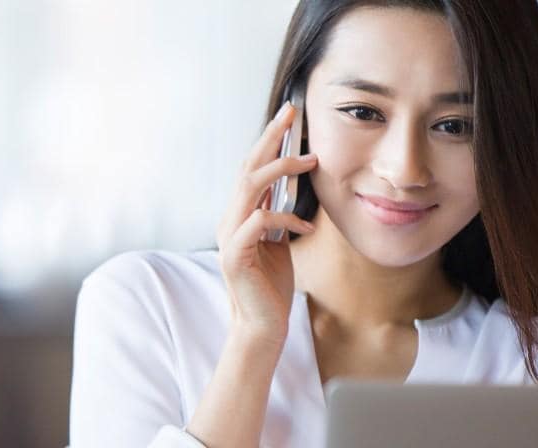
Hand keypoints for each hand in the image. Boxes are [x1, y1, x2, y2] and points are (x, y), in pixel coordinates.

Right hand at [215, 101, 318, 341]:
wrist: (262, 326)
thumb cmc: (271, 287)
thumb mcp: (279, 242)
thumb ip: (279, 217)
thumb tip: (293, 188)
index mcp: (238, 215)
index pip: (252, 168)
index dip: (269, 141)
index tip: (289, 117)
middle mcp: (229, 220)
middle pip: (247, 168)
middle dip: (270, 138)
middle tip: (292, 114)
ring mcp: (229, 238)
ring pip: (249, 189)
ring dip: (279, 170)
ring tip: (308, 161)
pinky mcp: (236, 256)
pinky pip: (257, 224)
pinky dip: (282, 219)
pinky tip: (305, 226)